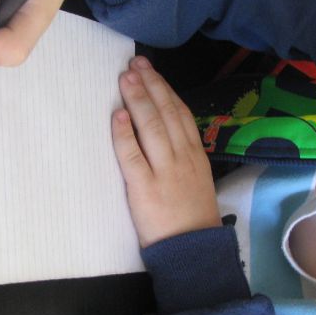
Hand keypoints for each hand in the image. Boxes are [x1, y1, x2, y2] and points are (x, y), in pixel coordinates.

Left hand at [111, 57, 221, 247]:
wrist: (192, 250)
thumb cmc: (191, 217)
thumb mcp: (197, 179)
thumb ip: (183, 154)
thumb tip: (164, 129)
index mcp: (195, 154)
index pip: (180, 113)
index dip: (164, 88)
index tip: (150, 70)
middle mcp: (182, 157)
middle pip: (165, 113)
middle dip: (149, 85)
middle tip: (134, 64)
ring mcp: (164, 172)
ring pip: (151, 128)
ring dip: (137, 100)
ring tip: (125, 78)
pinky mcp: (145, 188)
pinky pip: (132, 156)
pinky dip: (124, 134)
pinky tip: (118, 116)